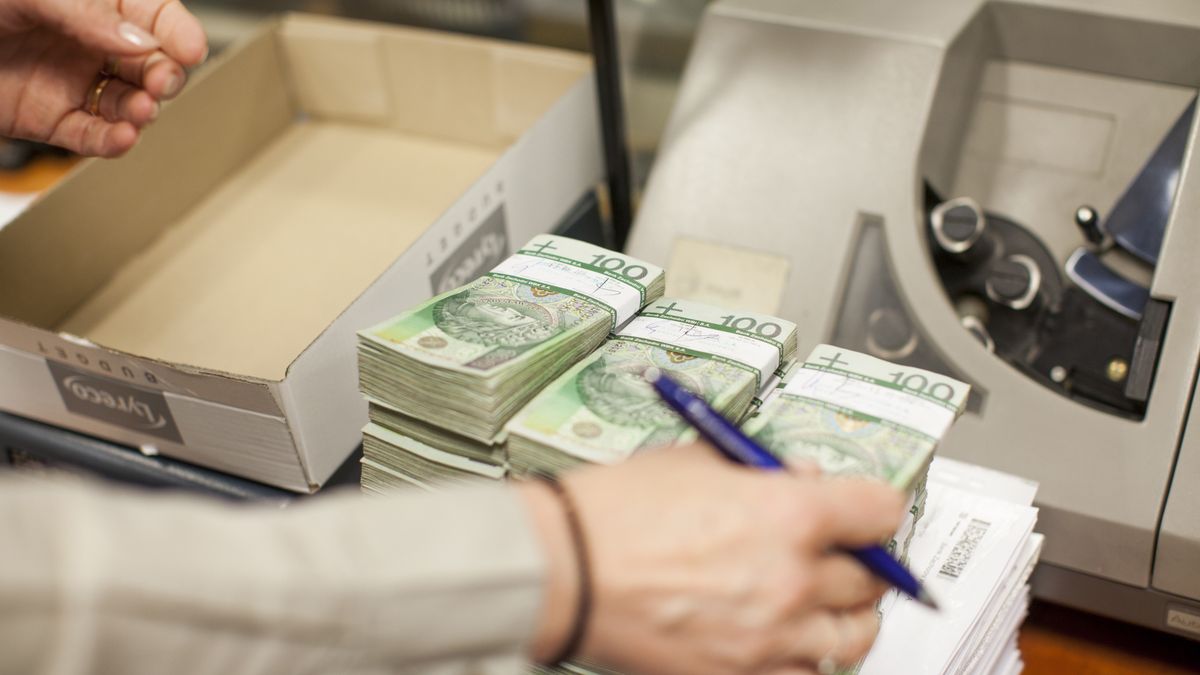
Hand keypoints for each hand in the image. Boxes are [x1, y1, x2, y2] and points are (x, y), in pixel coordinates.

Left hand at [0, 0, 206, 156]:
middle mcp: (88, 42)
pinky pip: (91, 136)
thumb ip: (88, 13)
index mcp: (92, 3)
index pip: (153, 14)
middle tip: (163, 82)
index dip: (178, 32)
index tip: (192, 49)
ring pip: (127, 104)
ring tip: (142, 111)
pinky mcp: (49, 119)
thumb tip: (138, 42)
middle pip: (149, 64)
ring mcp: (72, 82)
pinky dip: (111, 142)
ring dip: (143, 111)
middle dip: (165, 76)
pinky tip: (121, 137)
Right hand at [521, 444, 905, 674]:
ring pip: (851, 637)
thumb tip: (803, 477)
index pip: (881, 511)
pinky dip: (803, 657)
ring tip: (826, 605)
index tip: (870, 512)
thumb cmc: (614, 513)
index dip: (878, 508)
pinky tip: (783, 639)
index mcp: (789, 514)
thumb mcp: (695, 461)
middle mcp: (793, 579)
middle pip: (872, 579)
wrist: (562, 571)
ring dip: (846, 617)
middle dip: (862, 562)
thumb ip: (759, 470)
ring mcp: (771, 638)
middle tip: (845, 555)